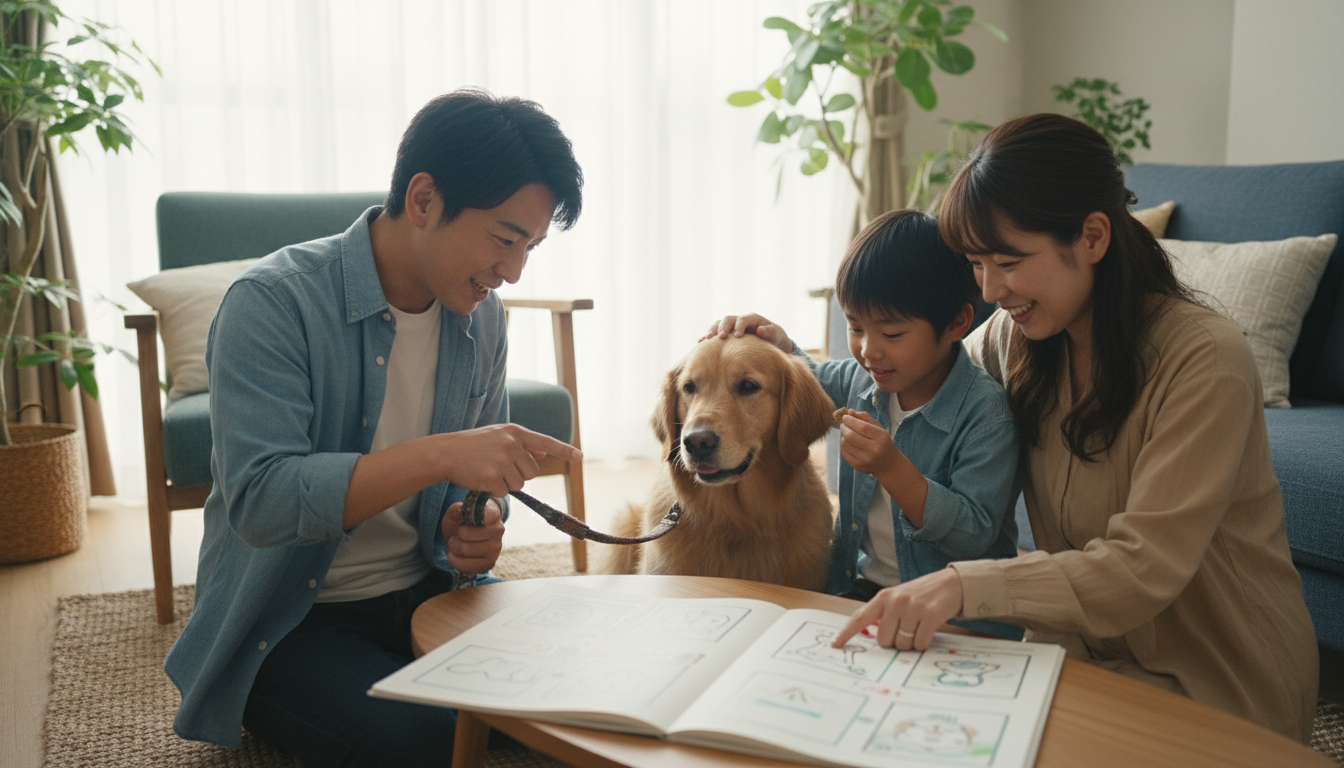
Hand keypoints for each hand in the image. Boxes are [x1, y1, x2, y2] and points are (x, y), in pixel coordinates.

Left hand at [441, 498, 504, 576]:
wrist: (466, 539)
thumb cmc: (462, 524)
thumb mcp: (456, 514)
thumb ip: (456, 510)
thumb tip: (460, 511)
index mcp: (492, 513)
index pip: (488, 514)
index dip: (475, 516)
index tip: (465, 518)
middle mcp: (498, 530)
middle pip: (465, 534)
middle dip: (454, 535)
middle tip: (456, 534)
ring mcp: (496, 548)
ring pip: (464, 550)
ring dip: (453, 548)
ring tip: (455, 544)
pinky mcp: (490, 564)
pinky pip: (465, 566)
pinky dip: (454, 561)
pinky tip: (455, 555)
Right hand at [444, 423, 581, 497]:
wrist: (445, 453)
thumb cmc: (472, 446)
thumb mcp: (498, 437)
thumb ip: (522, 444)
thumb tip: (544, 453)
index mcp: (515, 432)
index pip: (545, 442)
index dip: (564, 450)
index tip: (580, 456)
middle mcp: (512, 444)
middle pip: (532, 472)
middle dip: (519, 475)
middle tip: (499, 468)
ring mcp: (503, 461)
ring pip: (519, 484)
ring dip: (505, 484)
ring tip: (487, 471)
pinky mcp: (493, 477)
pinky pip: (504, 493)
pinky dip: (493, 491)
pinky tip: (481, 479)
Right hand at [700, 313, 792, 353]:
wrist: (770, 342)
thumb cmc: (775, 339)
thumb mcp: (777, 336)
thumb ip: (770, 332)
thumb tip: (760, 331)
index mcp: (752, 318)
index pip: (743, 319)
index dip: (739, 326)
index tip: (737, 336)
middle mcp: (739, 320)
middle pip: (728, 319)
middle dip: (723, 327)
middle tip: (720, 337)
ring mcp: (731, 326)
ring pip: (718, 324)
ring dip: (712, 331)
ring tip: (705, 340)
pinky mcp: (726, 334)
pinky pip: (714, 333)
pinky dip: (707, 337)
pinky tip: (700, 344)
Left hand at [831, 568, 964, 650]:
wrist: (951, 584)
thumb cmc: (921, 595)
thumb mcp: (898, 598)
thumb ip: (882, 614)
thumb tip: (870, 635)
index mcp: (883, 597)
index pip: (859, 617)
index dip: (846, 633)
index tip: (834, 645)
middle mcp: (895, 601)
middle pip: (884, 641)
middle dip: (895, 642)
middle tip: (906, 629)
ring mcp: (912, 607)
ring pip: (902, 644)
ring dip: (911, 642)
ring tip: (919, 626)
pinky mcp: (930, 615)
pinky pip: (920, 643)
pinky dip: (924, 643)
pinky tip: (928, 630)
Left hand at [837, 410, 898, 475]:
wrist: (887, 464)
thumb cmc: (881, 441)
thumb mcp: (878, 428)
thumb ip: (864, 418)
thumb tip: (849, 411)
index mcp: (881, 438)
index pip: (862, 427)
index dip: (851, 420)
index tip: (845, 416)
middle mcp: (874, 450)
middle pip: (851, 436)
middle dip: (844, 427)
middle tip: (844, 424)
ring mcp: (865, 460)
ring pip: (845, 444)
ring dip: (843, 435)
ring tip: (847, 433)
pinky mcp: (857, 466)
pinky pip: (844, 452)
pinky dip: (843, 444)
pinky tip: (848, 442)